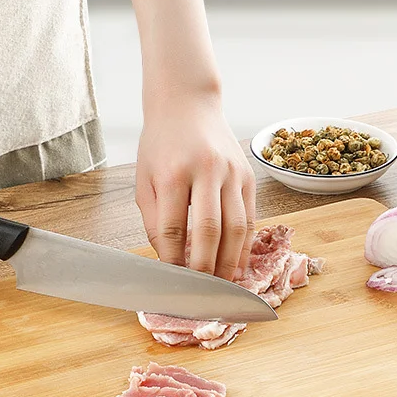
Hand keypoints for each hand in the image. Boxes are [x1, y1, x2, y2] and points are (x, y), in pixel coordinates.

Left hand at [136, 95, 255, 279]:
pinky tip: (238, 263)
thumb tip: (169, 259)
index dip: (174, 260)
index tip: (172, 281)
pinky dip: (245, 245)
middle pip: (210, 230)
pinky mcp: (248, 176)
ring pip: (237, 227)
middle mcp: (207, 171)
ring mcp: (232, 173)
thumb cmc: (161, 144)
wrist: (188, 104)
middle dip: (206, 267)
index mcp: (173, 172)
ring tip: (224, 285)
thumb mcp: (145, 178)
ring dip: (231, 261)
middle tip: (201, 292)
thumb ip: (154, 220)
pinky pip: (251, 218)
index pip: (174, 227)